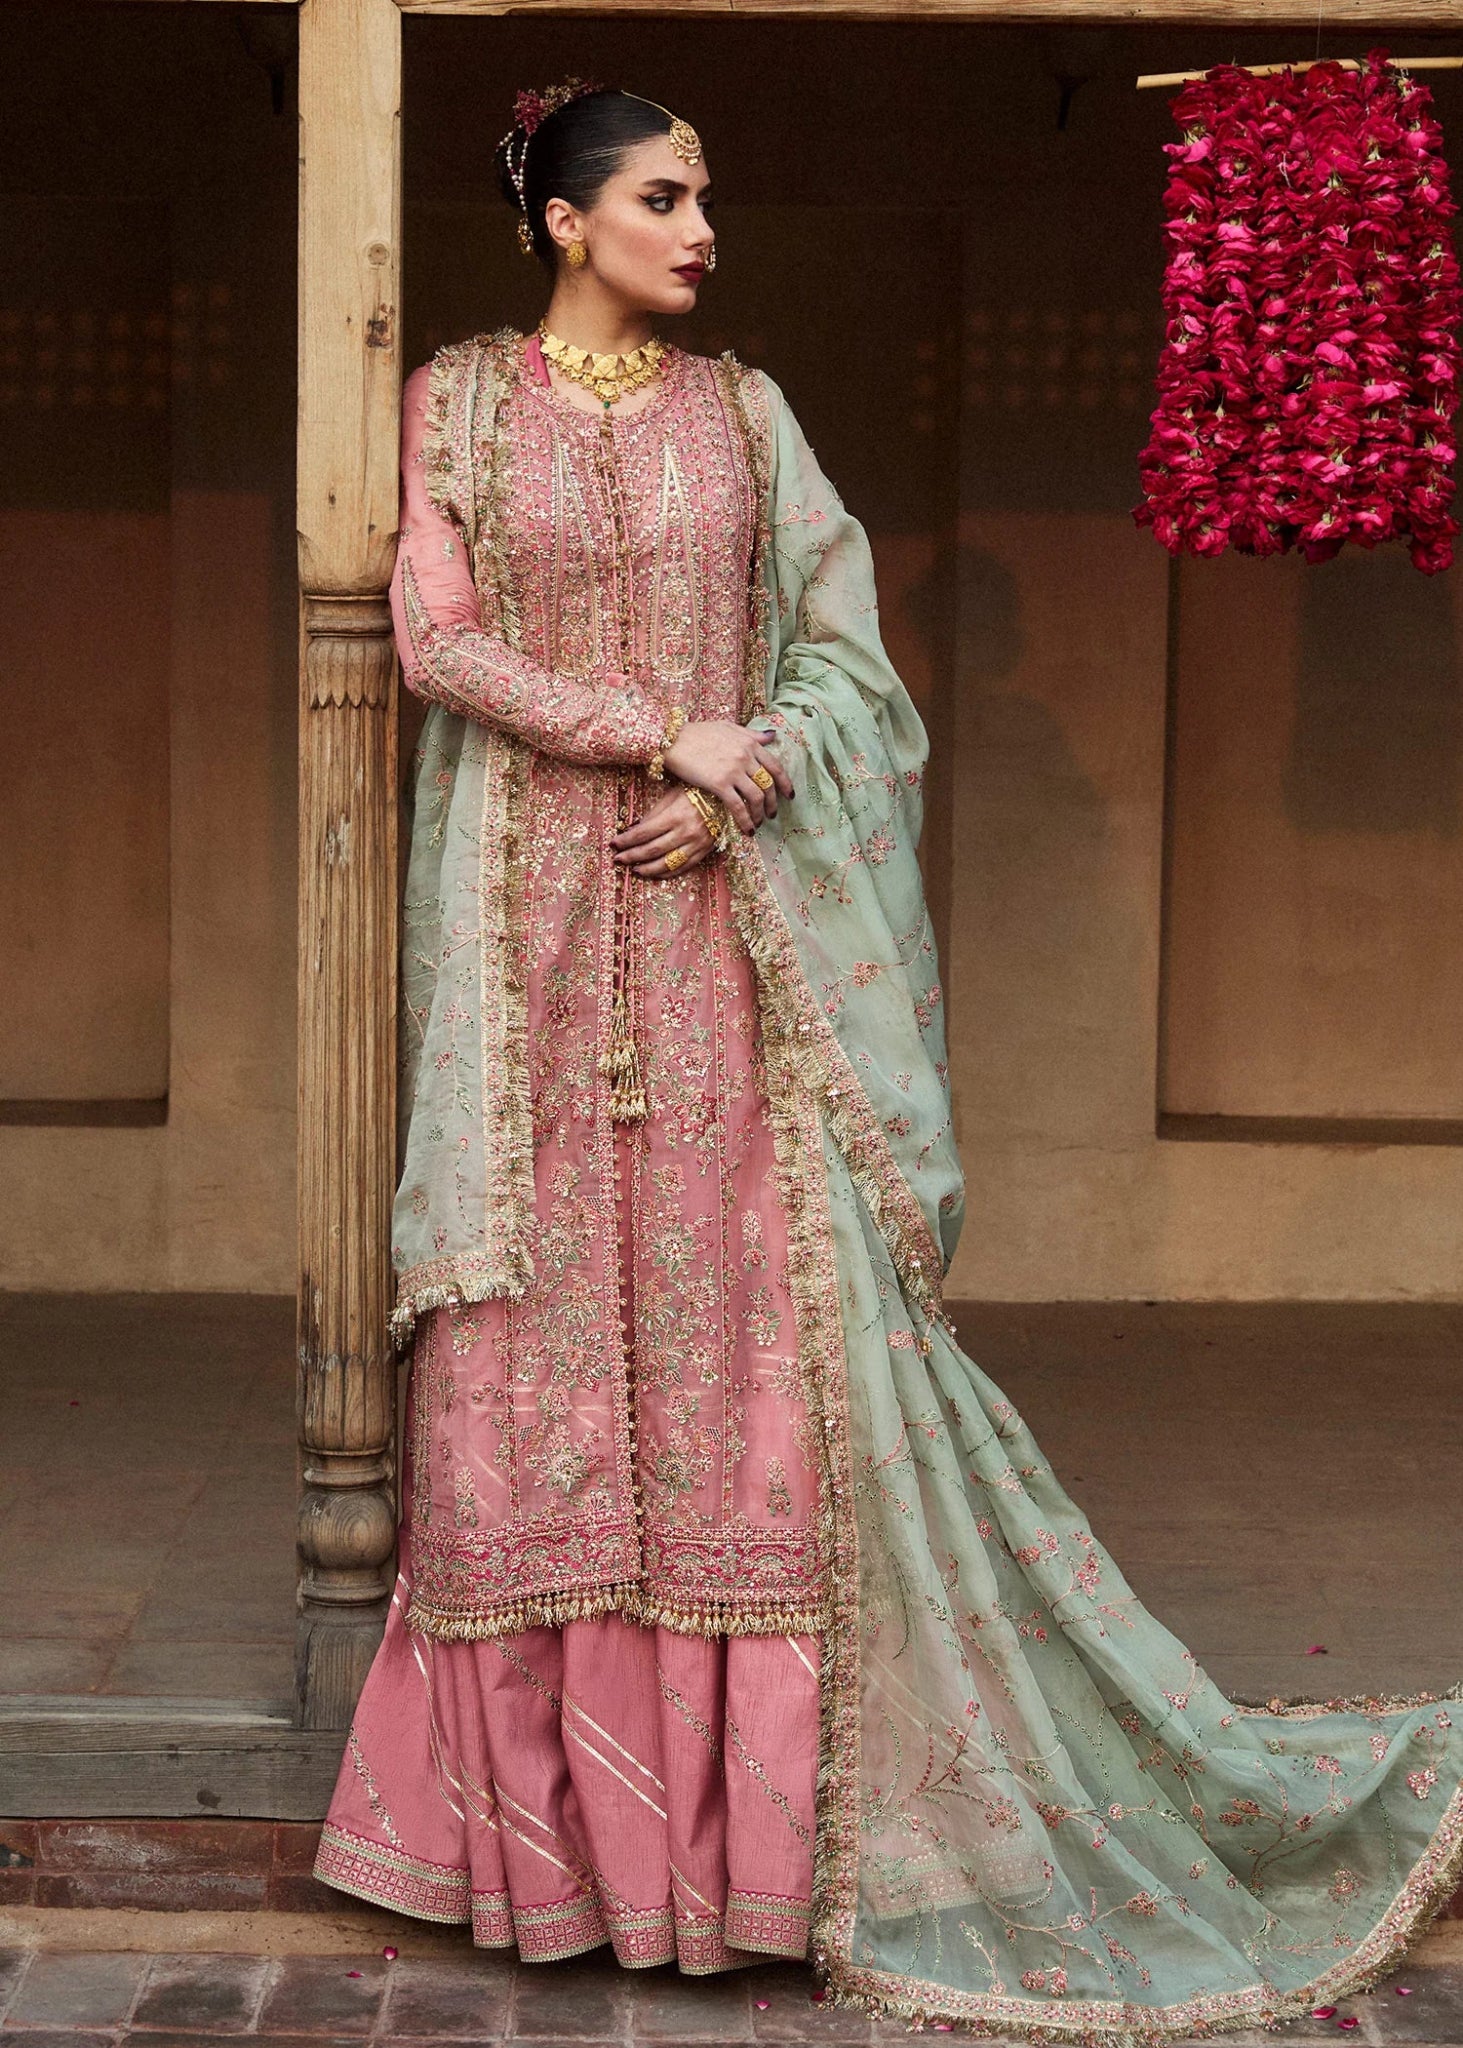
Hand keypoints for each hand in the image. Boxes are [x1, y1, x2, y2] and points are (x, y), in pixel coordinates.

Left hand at [612, 788, 719, 879]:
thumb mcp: (672, 796)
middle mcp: (685, 832)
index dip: (626, 840)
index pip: (644, 832)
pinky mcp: (704, 852)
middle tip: (618, 859)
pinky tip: (654, 873)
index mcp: (675, 815)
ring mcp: (696, 844)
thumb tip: (635, 829)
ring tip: (634, 869)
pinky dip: (666, 873)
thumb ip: (654, 813)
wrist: (727, 798)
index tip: (613, 843)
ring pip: (667, 863)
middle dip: (632, 856)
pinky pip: (683, 868)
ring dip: (647, 869)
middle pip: (652, 850)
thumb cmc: (696, 792)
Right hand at [661, 720, 793, 833]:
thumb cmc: (697, 732)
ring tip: (758, 823)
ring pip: (756, 798)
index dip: (785, 784)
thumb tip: (772, 736)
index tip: (789, 795)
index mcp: (750, 743)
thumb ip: (751, 734)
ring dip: (760, 814)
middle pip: (768, 785)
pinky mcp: (719, 784)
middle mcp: (745, 757)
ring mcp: (733, 770)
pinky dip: (745, 820)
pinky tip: (746, 830)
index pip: (776, 766)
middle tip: (772, 814)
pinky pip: (738, 806)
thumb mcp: (728, 727)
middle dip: (773, 803)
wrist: (672, 738)